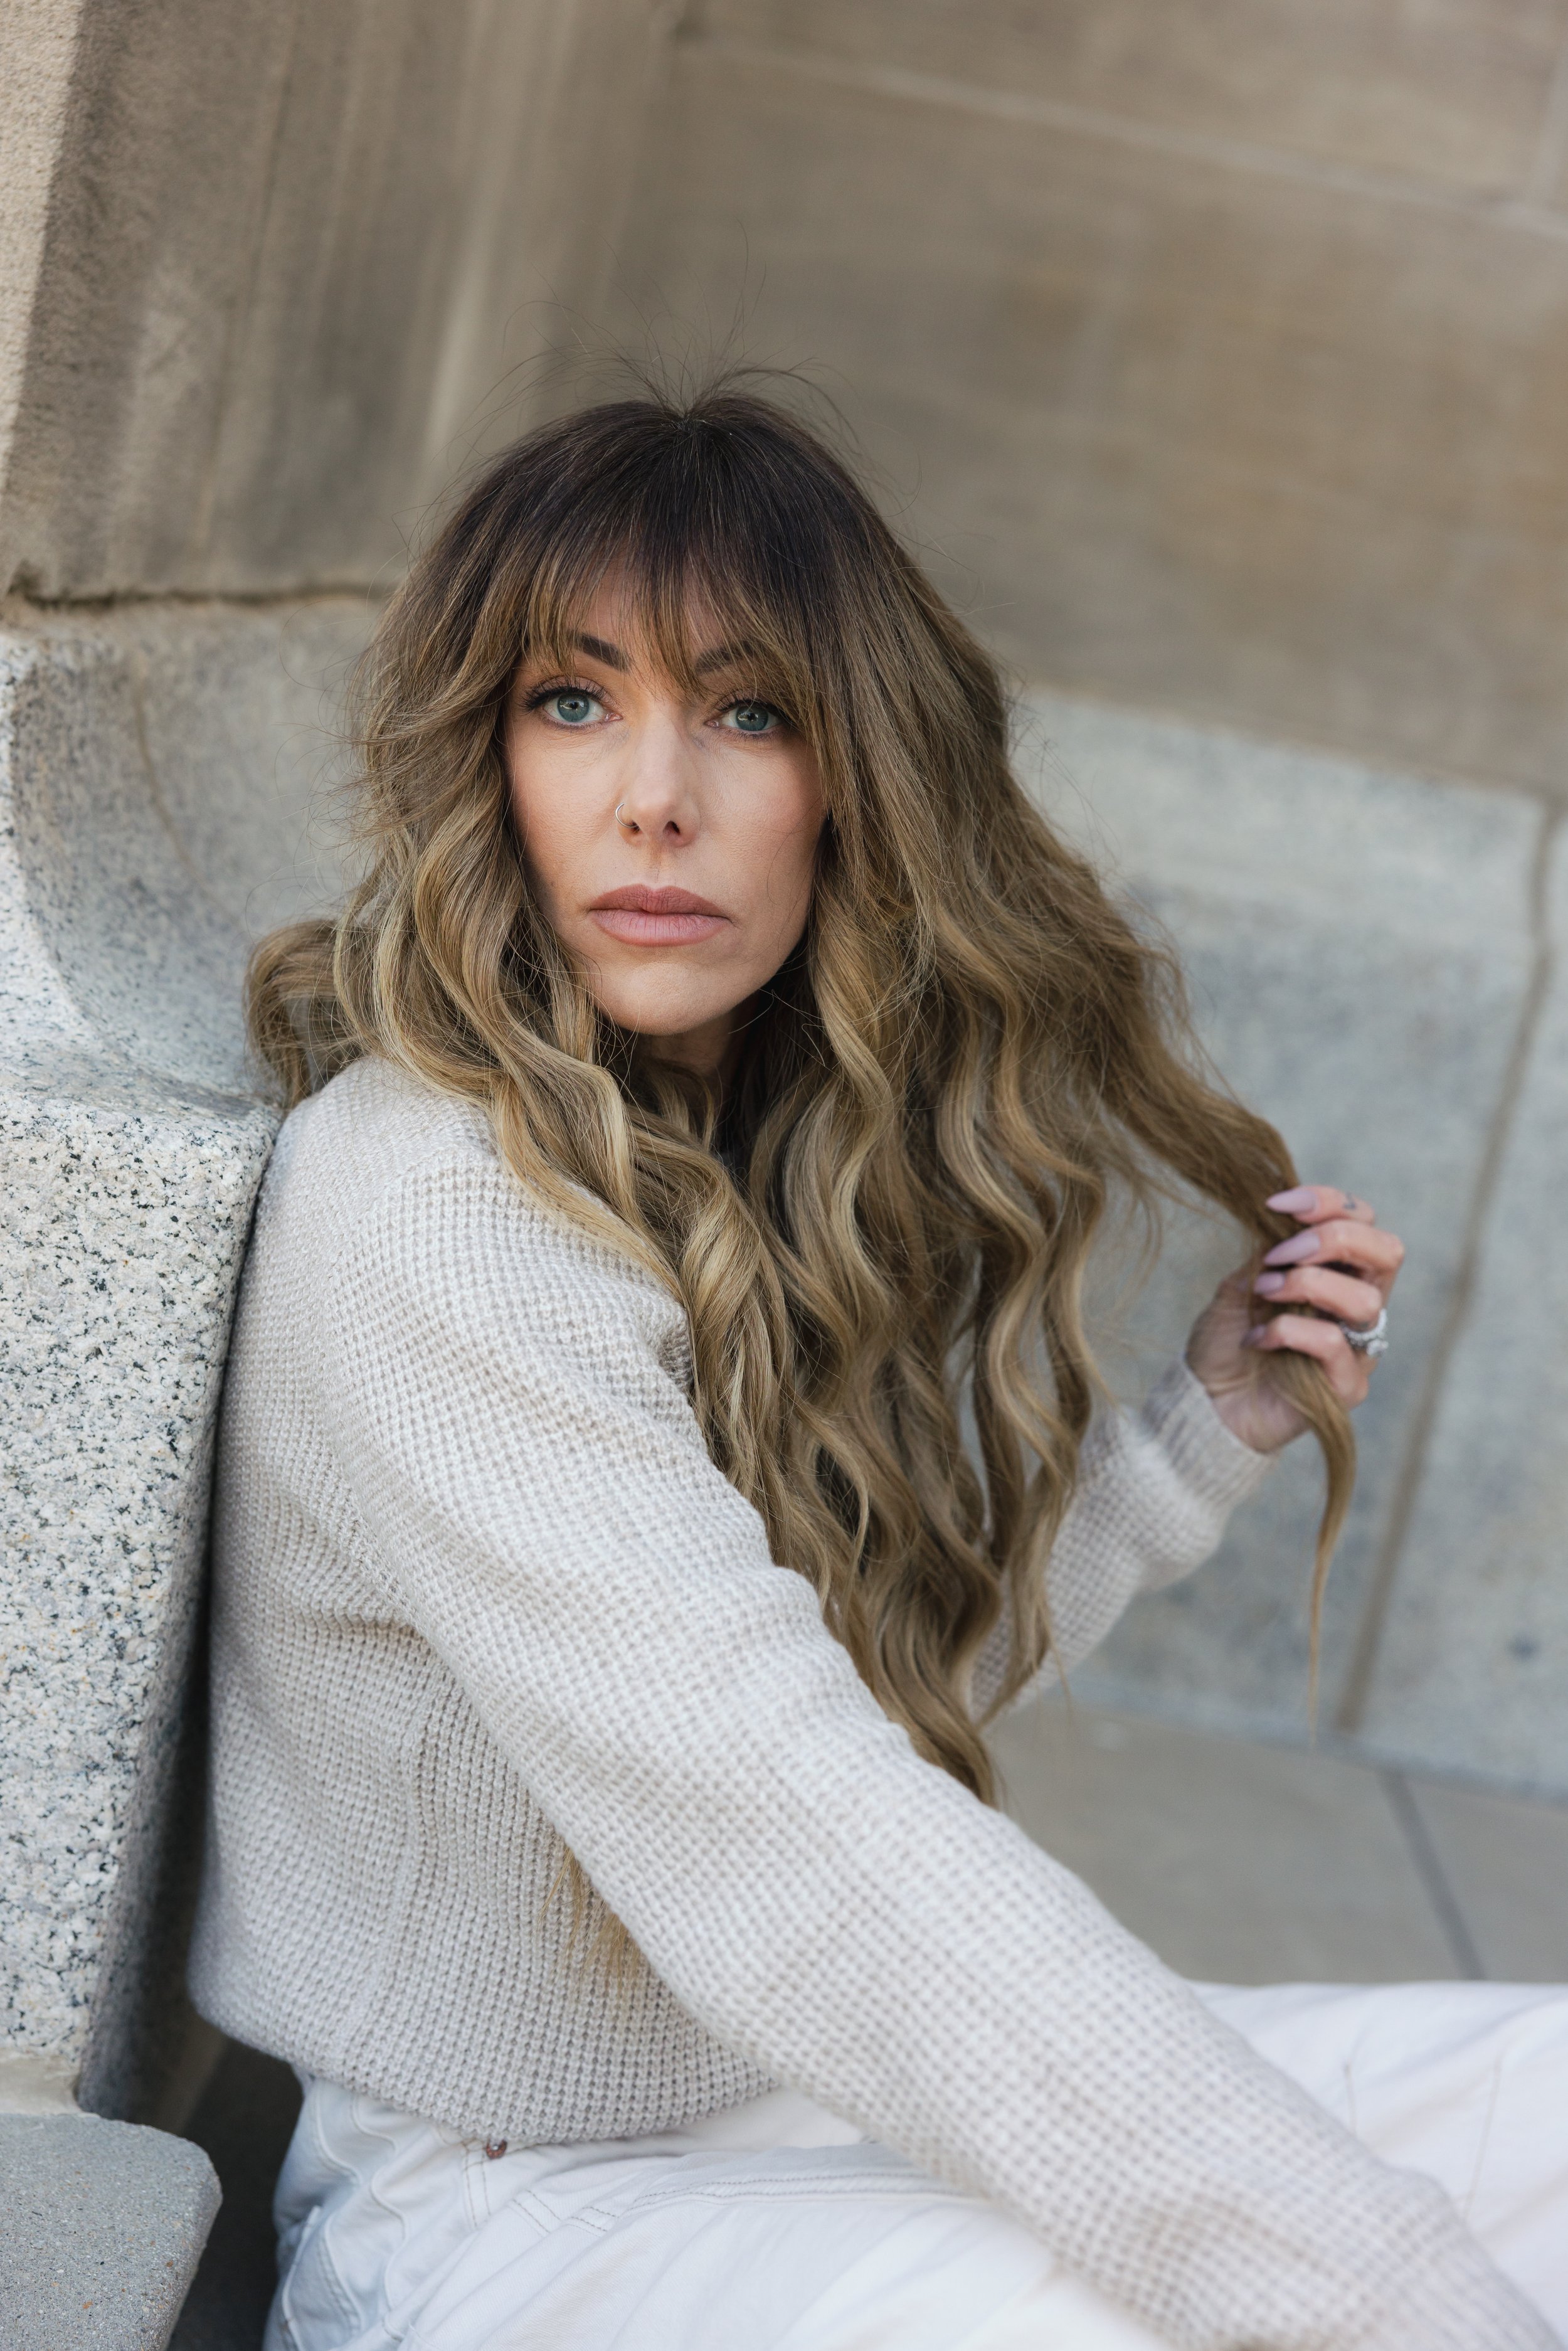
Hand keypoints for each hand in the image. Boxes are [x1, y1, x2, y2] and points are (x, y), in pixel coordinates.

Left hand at [1186, 1185, 1403, 1454]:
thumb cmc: (1226, 1341)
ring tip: (1264, 1291)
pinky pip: (1333, 1344)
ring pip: (1365, 1299)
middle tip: (1282, 1252)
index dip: (1328, 1202)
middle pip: (1387, 1251)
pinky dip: (1288, 1330)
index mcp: (1340, 1273)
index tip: (1276, 1204)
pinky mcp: (1346, 1386)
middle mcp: (1358, 1306)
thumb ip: (1266, 1253)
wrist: (1207, 1402)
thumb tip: (1282, 1221)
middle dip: (1334, 1237)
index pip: (1364, 1221)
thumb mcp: (1239, 1284)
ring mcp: (1357, 1348)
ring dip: (1307, 1284)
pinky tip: (1257, 1339)